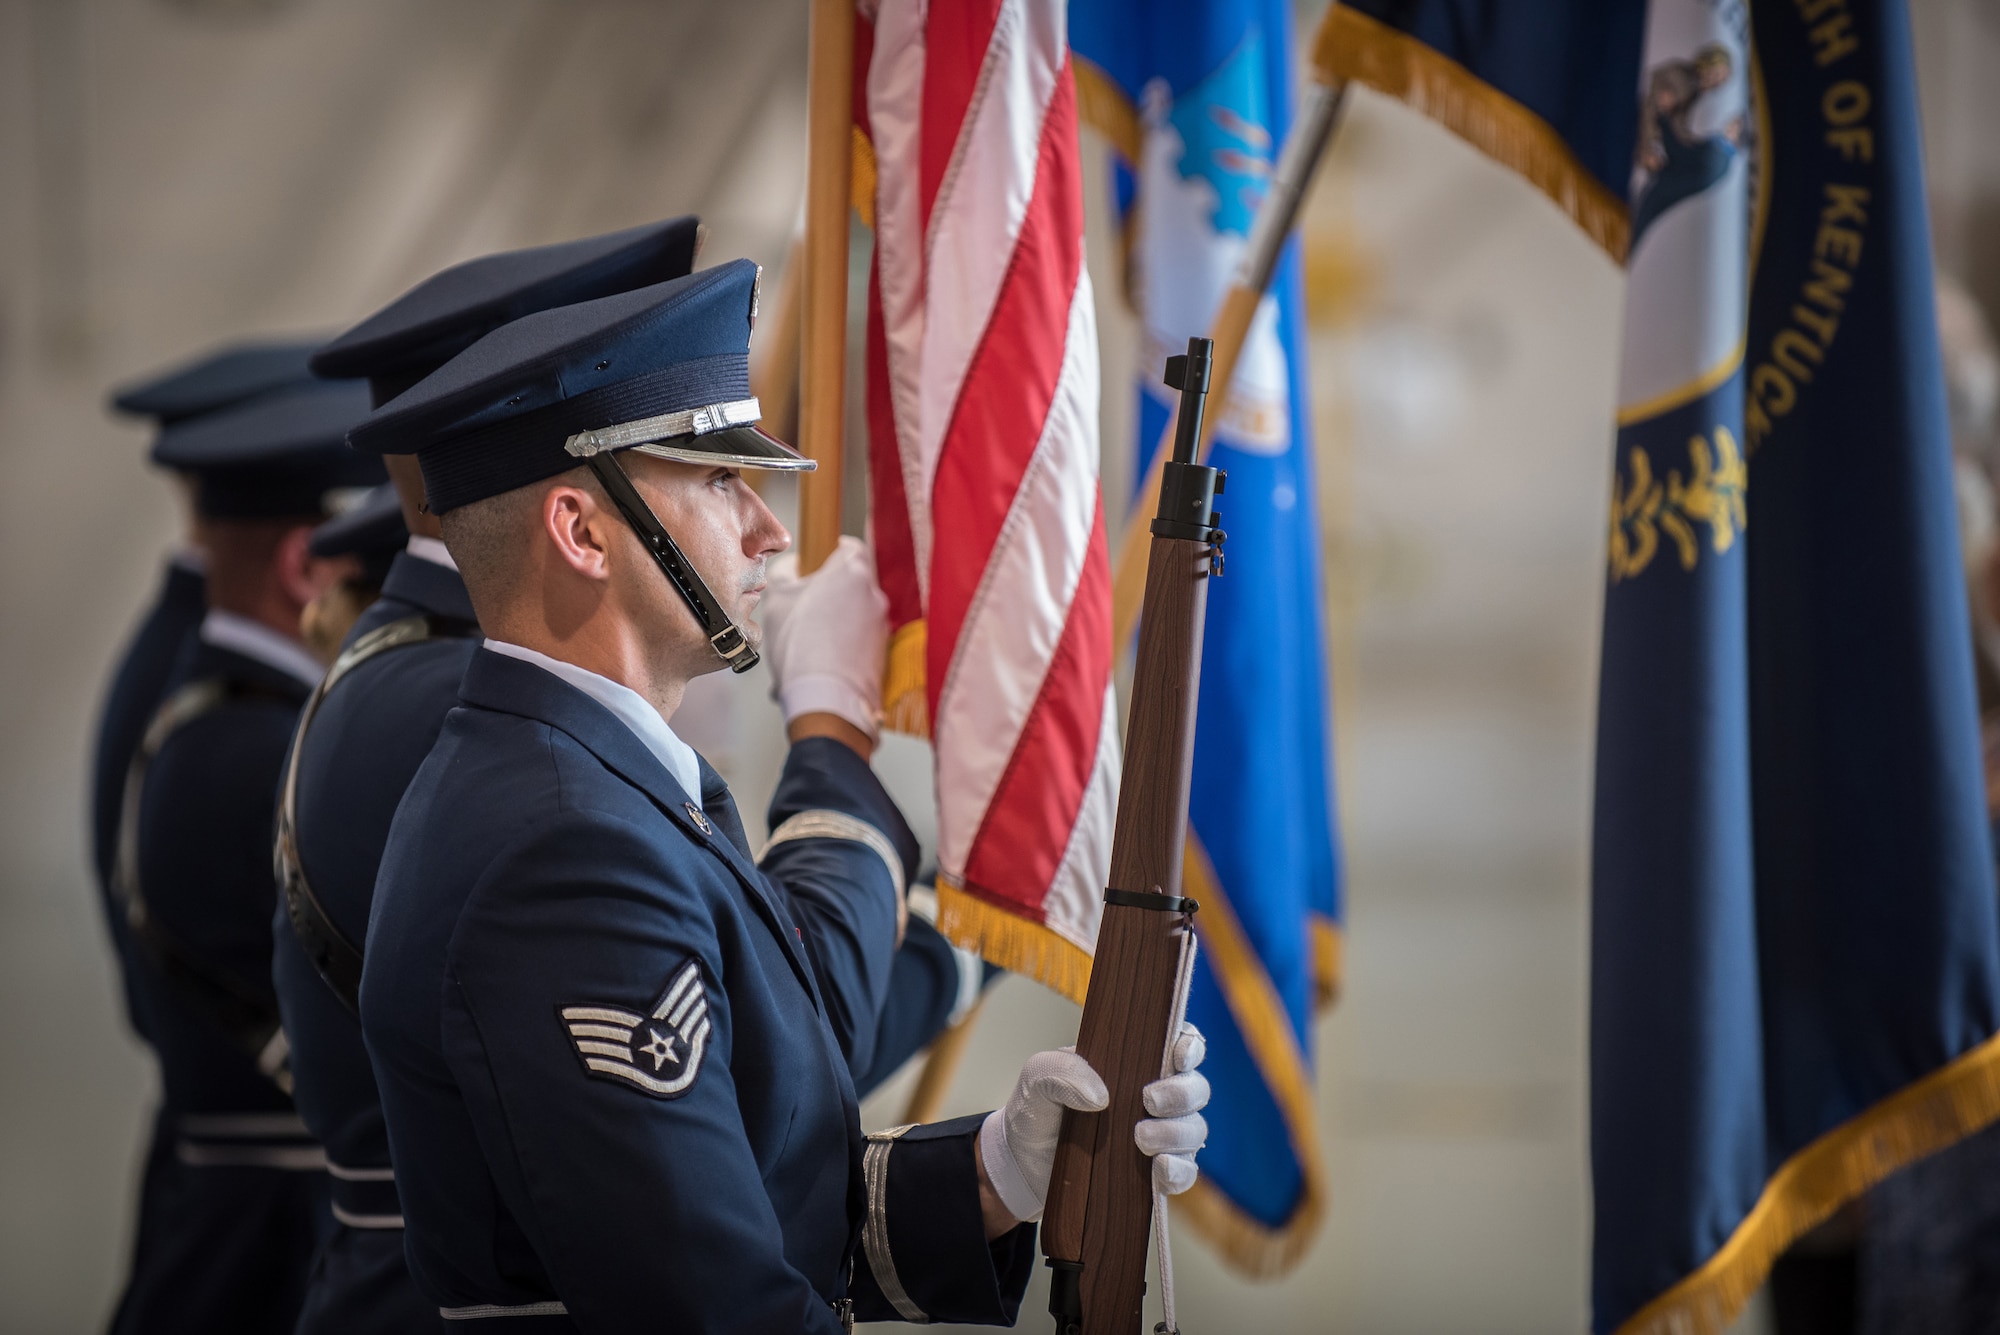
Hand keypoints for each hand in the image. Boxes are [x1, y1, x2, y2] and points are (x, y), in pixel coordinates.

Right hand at [758, 536, 888, 748]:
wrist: (826, 698)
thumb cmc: (802, 647)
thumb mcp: (778, 599)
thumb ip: (786, 573)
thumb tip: (793, 568)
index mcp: (853, 572)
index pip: (850, 547)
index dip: (831, 554)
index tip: (817, 565)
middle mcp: (875, 595)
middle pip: (852, 583)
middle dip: (830, 593)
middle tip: (805, 609)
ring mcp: (882, 625)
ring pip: (856, 613)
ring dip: (836, 622)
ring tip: (808, 642)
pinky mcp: (884, 652)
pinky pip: (860, 640)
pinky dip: (844, 646)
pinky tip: (820, 661)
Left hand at [976, 1024, 1208, 1229]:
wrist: (1021, 1166)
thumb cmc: (1036, 1111)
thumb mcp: (1037, 1079)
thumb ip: (1061, 1071)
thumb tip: (1101, 1096)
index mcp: (1133, 1064)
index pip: (1178, 1047)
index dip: (1190, 1047)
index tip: (1180, 1055)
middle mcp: (1155, 1097)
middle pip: (1195, 1089)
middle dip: (1182, 1093)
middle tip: (1149, 1101)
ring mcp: (1159, 1136)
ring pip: (1194, 1129)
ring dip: (1176, 1133)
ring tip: (1140, 1139)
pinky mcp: (1154, 1174)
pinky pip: (1185, 1172)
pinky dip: (1180, 1171)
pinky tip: (1159, 1169)